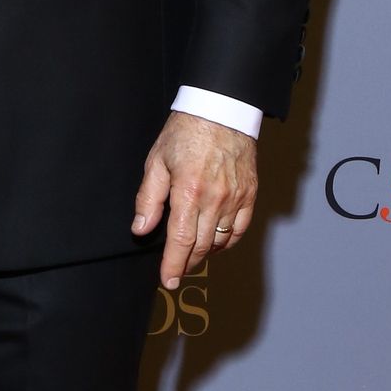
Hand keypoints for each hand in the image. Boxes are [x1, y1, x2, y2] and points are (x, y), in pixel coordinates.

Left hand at [132, 114, 257, 290]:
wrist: (222, 110)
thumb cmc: (186, 132)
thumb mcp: (156, 162)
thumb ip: (148, 200)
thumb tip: (140, 229)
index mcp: (189, 191)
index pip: (181, 240)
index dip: (173, 265)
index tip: (167, 281)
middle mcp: (215, 199)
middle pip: (202, 246)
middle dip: (187, 264)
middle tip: (176, 271)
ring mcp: (236, 198)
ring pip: (221, 241)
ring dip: (205, 254)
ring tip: (192, 256)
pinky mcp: (249, 194)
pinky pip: (240, 229)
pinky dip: (227, 242)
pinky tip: (215, 243)